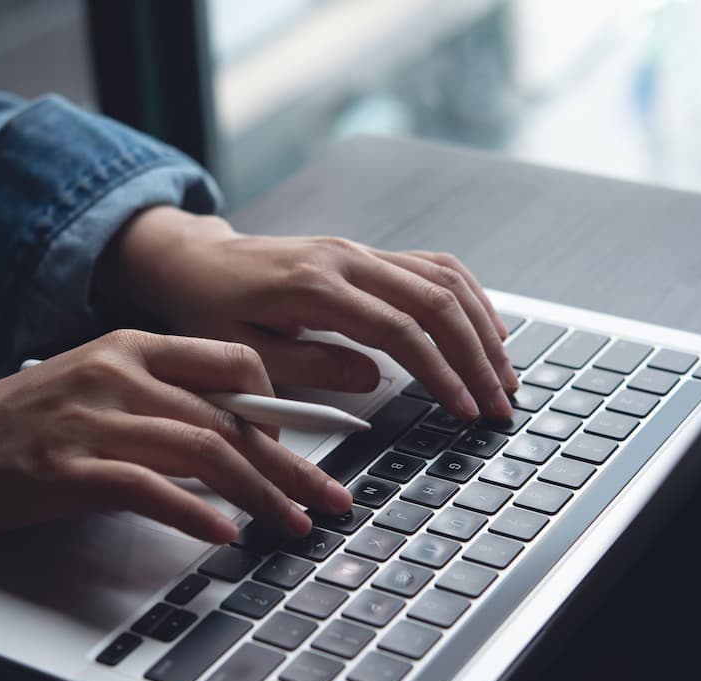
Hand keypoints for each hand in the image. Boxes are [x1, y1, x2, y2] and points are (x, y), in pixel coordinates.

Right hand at [0, 330, 352, 544]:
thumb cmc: (21, 425)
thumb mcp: (97, 388)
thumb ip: (164, 400)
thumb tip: (242, 435)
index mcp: (131, 347)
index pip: (232, 360)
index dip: (282, 402)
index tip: (312, 443)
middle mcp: (120, 375)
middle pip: (230, 418)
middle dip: (291, 465)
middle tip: (332, 499)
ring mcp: (93, 422)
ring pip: (203, 452)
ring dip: (259, 495)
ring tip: (295, 526)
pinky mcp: (68, 471)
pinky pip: (148, 490)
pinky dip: (194, 514)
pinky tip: (225, 534)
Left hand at [99, 206, 518, 418]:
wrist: (195, 262)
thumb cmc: (209, 309)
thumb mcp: (243, 350)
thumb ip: (308, 366)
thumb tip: (375, 378)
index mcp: (315, 285)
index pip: (398, 329)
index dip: (440, 372)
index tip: (465, 408)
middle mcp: (347, 258)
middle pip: (435, 300)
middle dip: (476, 355)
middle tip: (500, 402)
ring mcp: (360, 251)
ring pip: (443, 278)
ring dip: (482, 326)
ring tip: (505, 373)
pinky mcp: (367, 254)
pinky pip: (431, 266)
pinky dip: (467, 297)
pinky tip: (486, 328)